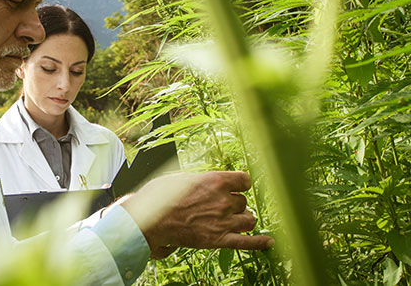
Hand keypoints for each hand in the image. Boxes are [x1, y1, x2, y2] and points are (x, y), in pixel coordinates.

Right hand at [120, 171, 273, 258]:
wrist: (150, 221)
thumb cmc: (160, 197)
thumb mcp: (181, 178)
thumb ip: (202, 180)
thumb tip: (209, 181)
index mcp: (215, 181)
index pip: (244, 180)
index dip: (240, 184)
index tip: (237, 186)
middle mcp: (224, 200)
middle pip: (244, 201)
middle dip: (235, 204)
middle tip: (221, 207)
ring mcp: (223, 221)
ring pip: (249, 220)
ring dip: (243, 219)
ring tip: (234, 220)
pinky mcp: (219, 240)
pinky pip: (247, 242)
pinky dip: (260, 242)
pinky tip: (269, 242)